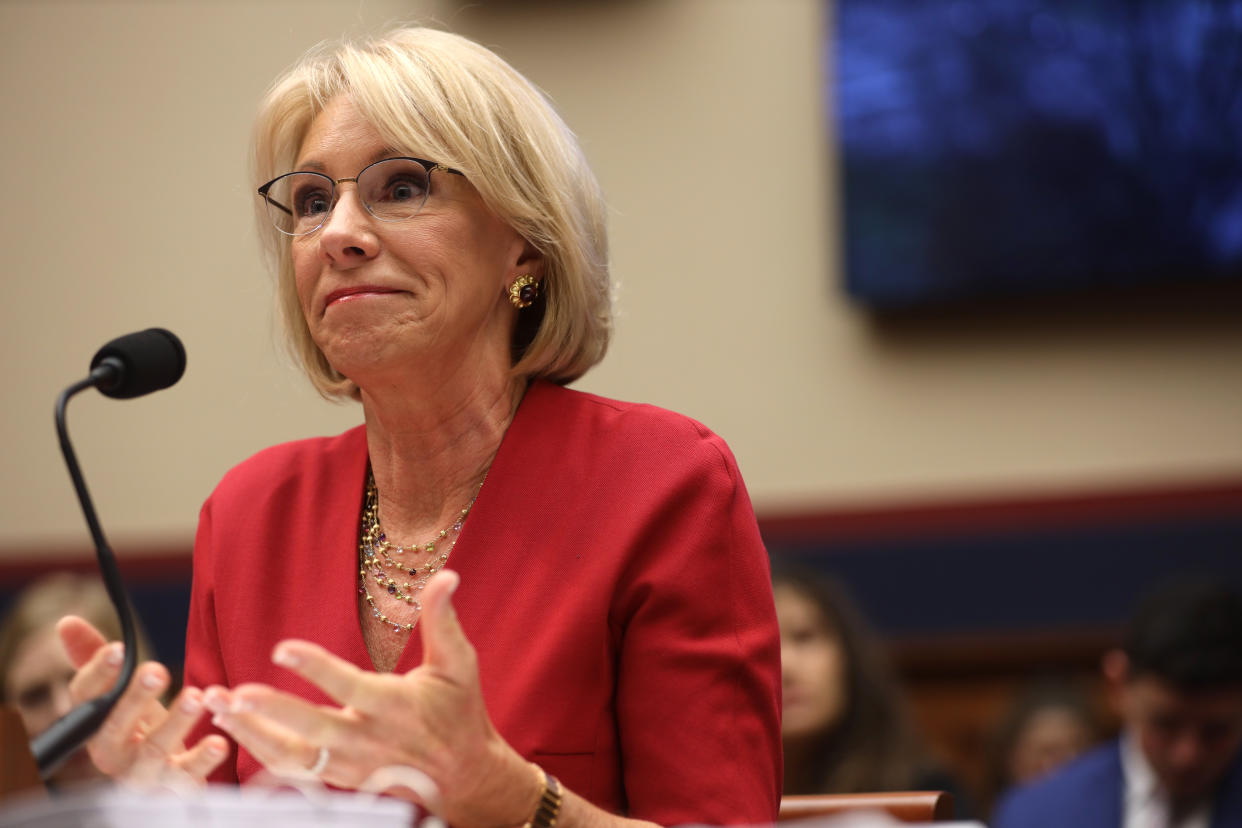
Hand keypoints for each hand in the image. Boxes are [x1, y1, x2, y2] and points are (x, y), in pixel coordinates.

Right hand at [58, 615, 228, 785]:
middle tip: (157, 670)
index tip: (119, 649)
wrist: (164, 780)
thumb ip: (97, 661)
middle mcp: (112, 754)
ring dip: (175, 723)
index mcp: (96, 726)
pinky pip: (186, 777)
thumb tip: (66, 622)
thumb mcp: (122, 696)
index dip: (98, 674)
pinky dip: (202, 760)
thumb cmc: (140, 731)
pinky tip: (220, 741)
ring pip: (153, 751)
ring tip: (196, 695)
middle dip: (134, 698)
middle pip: (115, 727)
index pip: (86, 700)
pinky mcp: (173, 789)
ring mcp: (142, 775)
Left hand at [204, 570, 539, 827]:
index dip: (316, 668)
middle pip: (313, 730)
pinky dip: (259, 752)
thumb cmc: (459, 713)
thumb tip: (446, 575)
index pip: (350, 686)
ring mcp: (352, 765)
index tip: (283, 648)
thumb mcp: (458, 664)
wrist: (464, 777)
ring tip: (217, 706)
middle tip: (234, 695)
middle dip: (272, 713)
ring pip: (294, 756)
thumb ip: (443, 619)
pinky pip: (293, 771)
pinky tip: (230, 729)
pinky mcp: (340, 780)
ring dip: (252, 733)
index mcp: (396, 706)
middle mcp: (370, 739)